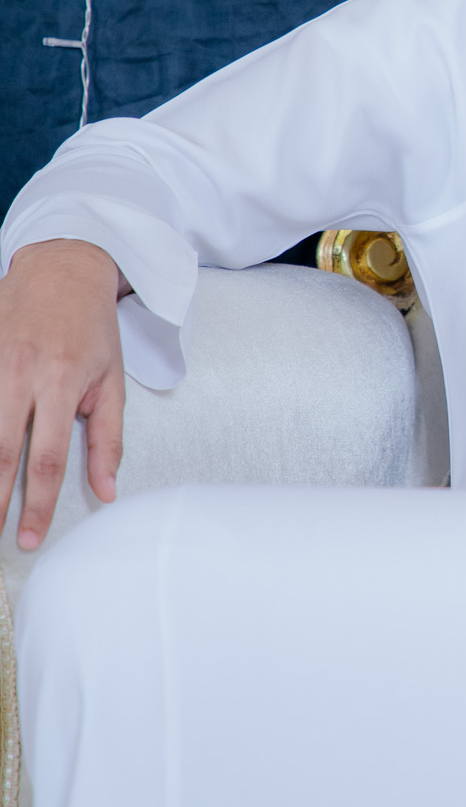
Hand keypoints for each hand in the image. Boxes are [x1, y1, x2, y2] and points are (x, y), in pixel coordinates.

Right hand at [0, 240, 125, 548]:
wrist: (63, 269)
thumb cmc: (92, 328)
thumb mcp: (112, 379)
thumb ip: (108, 438)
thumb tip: (107, 491)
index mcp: (60, 381)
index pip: (48, 458)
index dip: (40, 504)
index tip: (30, 537)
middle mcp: (21, 373)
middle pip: (1, 451)